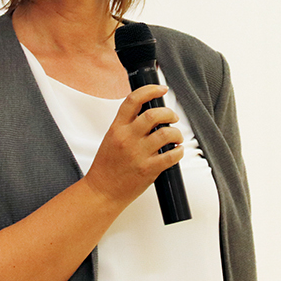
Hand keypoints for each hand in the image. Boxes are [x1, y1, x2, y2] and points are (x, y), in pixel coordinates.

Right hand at [85, 85, 183, 204]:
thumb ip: (127, 126)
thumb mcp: (111, 139)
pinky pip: (171, 155)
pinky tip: (177, 151)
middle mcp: (127, 138)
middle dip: (169, 113)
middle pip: (154, 114)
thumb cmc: (106, 167)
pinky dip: (179, 151)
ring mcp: (138, 154)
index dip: (150, 90)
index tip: (161, 89)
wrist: (101, 191)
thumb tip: (149, 115)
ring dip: (177, 133)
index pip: (133, 100)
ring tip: (176, 137)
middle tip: (173, 118)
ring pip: (166, 133)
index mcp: (117, 128)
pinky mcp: (148, 170)